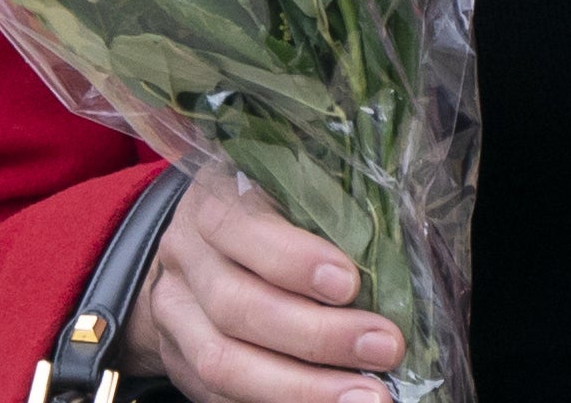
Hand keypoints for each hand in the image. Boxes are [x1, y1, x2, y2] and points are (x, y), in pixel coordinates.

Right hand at [120, 170, 403, 402]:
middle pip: (238, 307)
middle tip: (384, 348)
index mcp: (214, 203)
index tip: (350, 283)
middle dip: (316, 336)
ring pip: (224, 363)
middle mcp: (187, 261)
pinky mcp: (180, 363)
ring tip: (367, 395)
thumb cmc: (263, 209)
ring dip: (302, 388)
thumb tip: (393, 255)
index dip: (294, 260)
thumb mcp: (284, 188)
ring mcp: (176, 318)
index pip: (244, 229)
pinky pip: (222, 397)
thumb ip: (324, 210)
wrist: (190, 246)